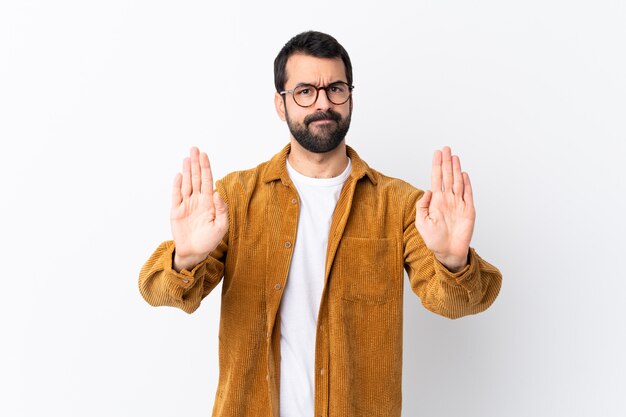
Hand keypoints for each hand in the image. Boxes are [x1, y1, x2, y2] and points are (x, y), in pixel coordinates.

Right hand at [171, 147, 227, 271]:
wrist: (194, 252)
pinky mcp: (176, 211)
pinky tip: (179, 175)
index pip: (207, 181)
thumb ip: (221, 210)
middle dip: (196, 164)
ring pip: (186, 184)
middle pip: (196, 178)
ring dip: (186, 171)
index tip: (204, 155)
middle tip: (194, 148)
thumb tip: (217, 192)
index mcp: (209, 203)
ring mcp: (186, 205)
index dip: (206, 168)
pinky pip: (176, 195)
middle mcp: (197, 201)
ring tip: (187, 158)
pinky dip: (177, 185)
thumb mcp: (221, 227)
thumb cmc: (209, 240)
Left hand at [415, 146, 474, 271]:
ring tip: (454, 156)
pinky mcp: (468, 211)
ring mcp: (458, 204)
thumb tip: (427, 190)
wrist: (448, 252)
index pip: (436, 178)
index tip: (437, 153)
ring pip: (457, 182)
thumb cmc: (434, 239)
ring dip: (456, 169)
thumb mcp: (421, 222)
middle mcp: (447, 200)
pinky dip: (467, 184)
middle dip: (446, 162)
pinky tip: (464, 173)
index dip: (437, 165)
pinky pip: (468, 194)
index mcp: (436, 201)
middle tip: (446, 148)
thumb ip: (422, 205)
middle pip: (447, 176)